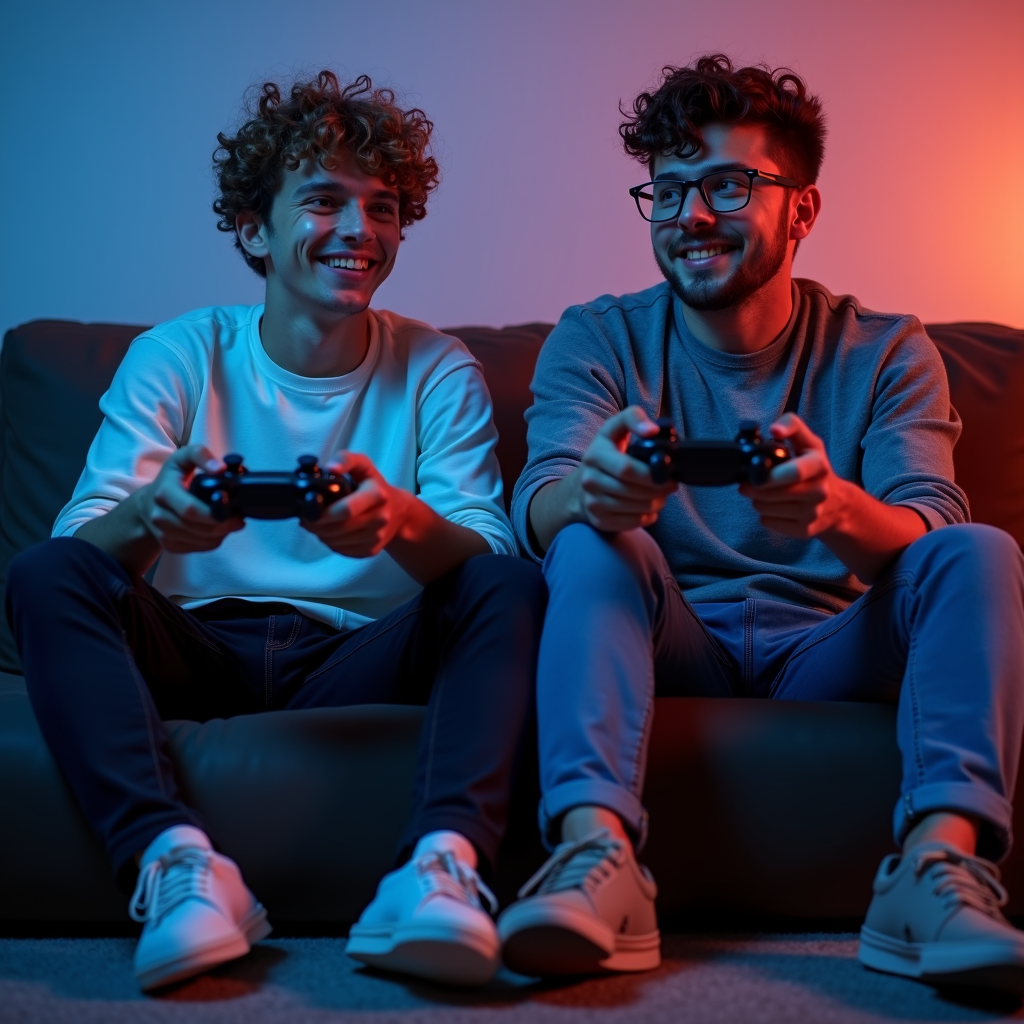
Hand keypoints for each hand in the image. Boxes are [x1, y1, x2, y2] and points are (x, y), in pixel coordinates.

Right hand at [138, 445, 244, 552]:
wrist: (146, 504)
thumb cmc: (170, 479)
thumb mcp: (182, 458)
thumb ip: (201, 455)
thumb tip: (221, 468)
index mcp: (164, 493)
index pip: (190, 510)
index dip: (215, 513)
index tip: (233, 510)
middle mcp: (159, 516)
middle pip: (200, 529)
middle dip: (224, 526)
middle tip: (239, 518)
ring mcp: (163, 534)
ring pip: (202, 541)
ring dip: (222, 534)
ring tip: (230, 522)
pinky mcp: (169, 546)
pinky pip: (199, 548)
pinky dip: (213, 541)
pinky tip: (217, 530)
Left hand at [301, 451, 412, 557]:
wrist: (398, 510)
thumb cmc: (373, 485)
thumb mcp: (363, 465)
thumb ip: (345, 460)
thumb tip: (330, 468)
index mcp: (377, 495)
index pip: (346, 510)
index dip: (323, 514)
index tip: (310, 511)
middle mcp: (381, 518)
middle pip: (339, 529)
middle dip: (317, 526)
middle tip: (307, 519)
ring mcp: (377, 536)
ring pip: (339, 543)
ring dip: (322, 536)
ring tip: (317, 525)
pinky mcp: (373, 550)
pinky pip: (344, 551)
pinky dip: (332, 544)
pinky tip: (330, 533)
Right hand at [572, 406, 676, 532]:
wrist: (583, 484)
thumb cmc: (608, 453)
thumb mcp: (616, 428)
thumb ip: (633, 418)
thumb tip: (652, 430)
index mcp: (595, 455)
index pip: (626, 469)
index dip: (652, 474)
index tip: (668, 472)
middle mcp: (589, 480)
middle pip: (633, 491)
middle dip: (658, 490)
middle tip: (670, 485)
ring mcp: (592, 503)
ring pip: (635, 508)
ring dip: (656, 503)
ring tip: (661, 495)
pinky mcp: (599, 520)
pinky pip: (632, 523)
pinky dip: (647, 517)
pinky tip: (648, 507)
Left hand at [738, 413, 850, 537]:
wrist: (837, 504)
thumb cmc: (814, 469)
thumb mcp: (809, 442)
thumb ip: (791, 426)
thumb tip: (773, 429)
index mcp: (819, 466)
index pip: (794, 472)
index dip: (771, 475)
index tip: (756, 473)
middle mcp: (819, 491)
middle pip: (772, 493)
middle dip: (754, 487)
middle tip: (749, 482)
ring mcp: (813, 513)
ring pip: (766, 509)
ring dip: (757, 500)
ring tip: (763, 493)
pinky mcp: (804, 531)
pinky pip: (768, 523)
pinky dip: (764, 515)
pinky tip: (773, 507)